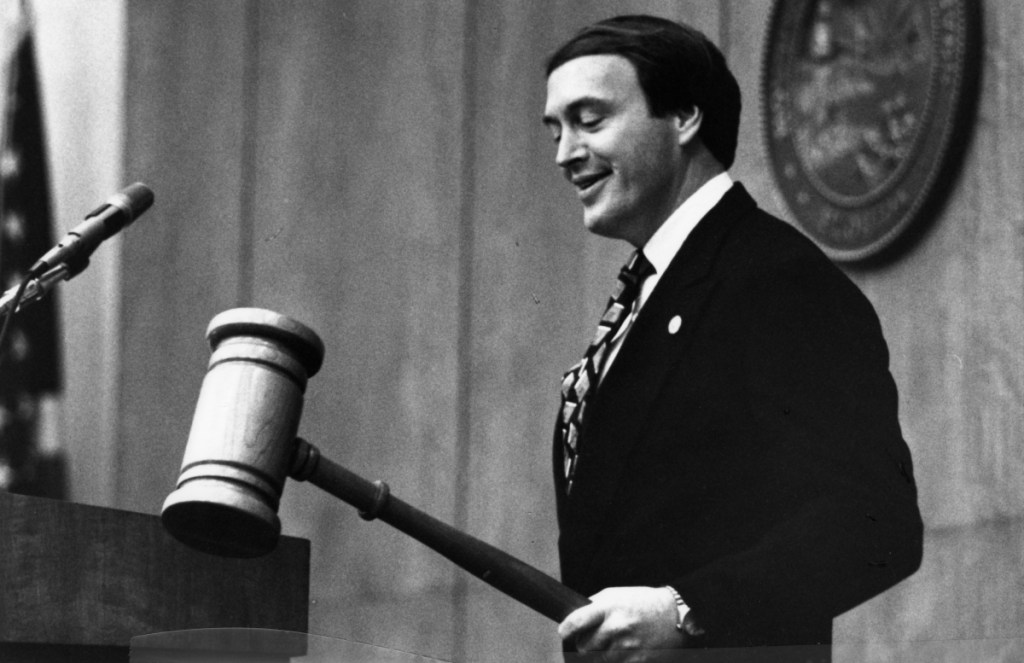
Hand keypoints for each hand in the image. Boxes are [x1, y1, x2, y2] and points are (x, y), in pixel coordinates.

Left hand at [558, 586, 689, 660]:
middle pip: (584, 647)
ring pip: (597, 660)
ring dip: (599, 656)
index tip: (564, 633)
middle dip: (585, 645)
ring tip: (612, 644)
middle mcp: (617, 627)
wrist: (675, 615)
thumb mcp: (616, 594)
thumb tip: (573, 619)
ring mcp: (627, 647)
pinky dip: (615, 661)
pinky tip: (622, 652)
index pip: (576, 622)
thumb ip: (594, 606)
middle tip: (593, 639)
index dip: (566, 630)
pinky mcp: (636, 661)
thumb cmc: (643, 603)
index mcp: (609, 607)